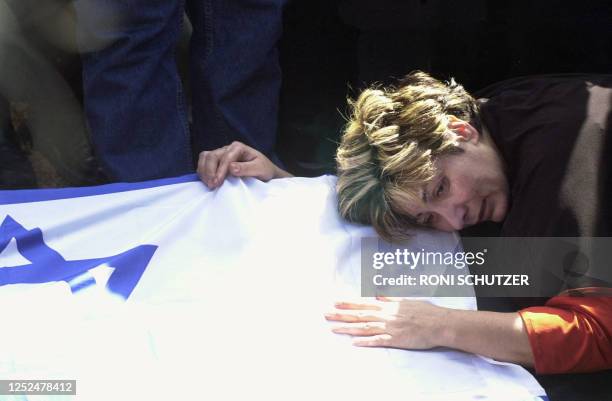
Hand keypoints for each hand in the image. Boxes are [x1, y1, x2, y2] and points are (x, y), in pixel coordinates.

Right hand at [197, 141, 289, 188]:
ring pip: (205, 157)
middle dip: (210, 171)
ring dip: (204, 171)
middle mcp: (228, 148)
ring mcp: (221, 153)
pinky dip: (202, 171)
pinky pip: (204, 162)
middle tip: (212, 186)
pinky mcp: (217, 161)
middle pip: (212, 156)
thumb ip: (247, 168)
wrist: (264, 173)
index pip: (226, 157)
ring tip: (209, 185)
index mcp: (239, 147)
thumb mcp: (260, 169)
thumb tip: (231, 168)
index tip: (217, 183)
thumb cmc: (264, 170)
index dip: (220, 170)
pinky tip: (207, 181)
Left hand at [325, 297, 446, 348]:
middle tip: (326, 314)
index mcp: (389, 305)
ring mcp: (391, 327)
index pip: (364, 303)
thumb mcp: (406, 300)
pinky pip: (378, 341)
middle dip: (341, 315)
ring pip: (365, 327)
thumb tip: (377, 295)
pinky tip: (354, 342)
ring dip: (348, 328)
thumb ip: (391, 298)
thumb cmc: (426, 312)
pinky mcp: (396, 339)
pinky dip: (366, 341)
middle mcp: (387, 315)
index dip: (348, 302)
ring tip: (333, 329)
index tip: (335, 301)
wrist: (440, 323)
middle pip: (360, 315)